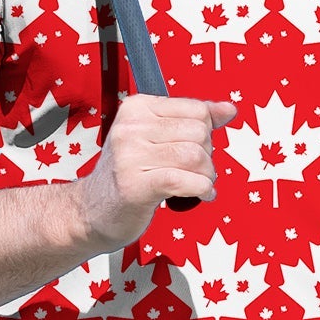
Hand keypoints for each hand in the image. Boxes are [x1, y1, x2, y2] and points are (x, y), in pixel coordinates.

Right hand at [70, 95, 235, 248]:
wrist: (92, 211)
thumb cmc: (127, 176)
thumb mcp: (156, 139)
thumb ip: (193, 121)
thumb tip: (228, 110)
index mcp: (137, 108)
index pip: (197, 110)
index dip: (207, 133)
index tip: (197, 149)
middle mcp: (131, 128)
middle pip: (199, 133)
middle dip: (208, 156)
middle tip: (196, 171)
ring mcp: (130, 156)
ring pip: (195, 156)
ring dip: (206, 175)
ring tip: (198, 184)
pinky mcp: (135, 185)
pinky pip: (184, 181)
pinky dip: (201, 189)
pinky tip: (200, 195)